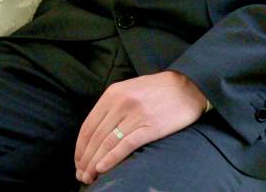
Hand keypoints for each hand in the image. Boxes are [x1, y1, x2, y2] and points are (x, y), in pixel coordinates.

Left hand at [74, 71, 207, 184]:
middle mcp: (121, 103)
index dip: (80, 147)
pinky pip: (126, 145)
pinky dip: (112, 159)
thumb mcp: (129, 90)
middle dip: (86, 160)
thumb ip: (112, 107)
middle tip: (81, 175)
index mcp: (113, 94)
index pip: (88, 126)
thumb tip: (95, 134)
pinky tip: (103, 169)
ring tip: (89, 177)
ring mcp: (136, 115)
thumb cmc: (157, 91)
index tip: (78, 162)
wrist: (187, 87)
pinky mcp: (151, 127)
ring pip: (108, 143)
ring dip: (95, 164)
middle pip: (96, 137)